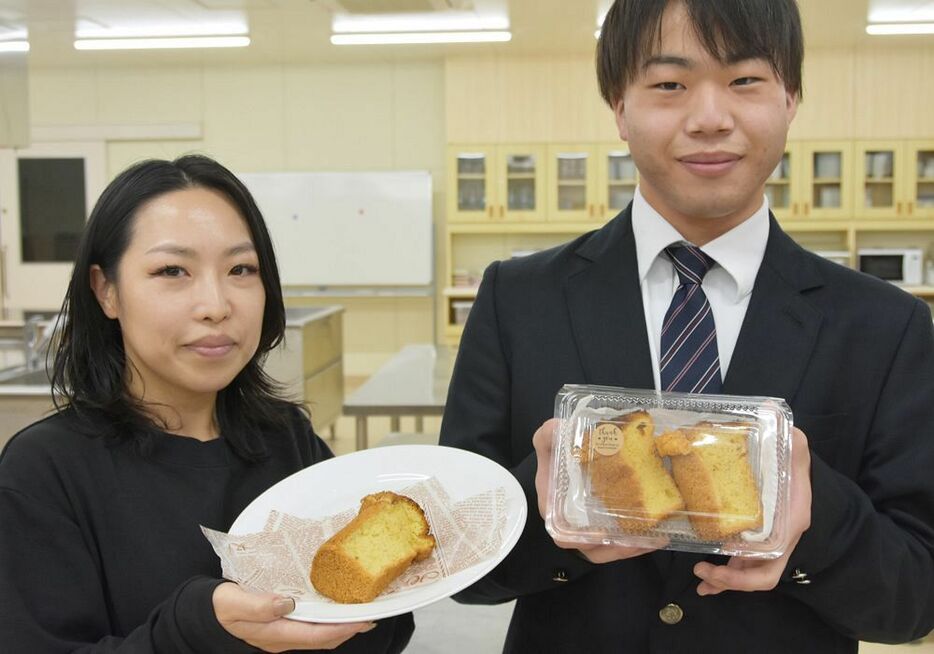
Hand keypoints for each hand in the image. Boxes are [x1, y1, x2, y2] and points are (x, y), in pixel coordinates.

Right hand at [213, 582, 374, 651]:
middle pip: (323, 639)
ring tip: (358, 613)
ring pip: (318, 635)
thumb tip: (286, 603)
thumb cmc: (221, 606)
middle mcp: (282, 638)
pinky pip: (310, 628)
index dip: (341, 629)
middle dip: (348, 629)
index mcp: (274, 633)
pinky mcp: (282, 627)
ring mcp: (283, 635)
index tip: (361, 619)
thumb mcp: (234, 602)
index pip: (316, 635)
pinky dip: (326, 621)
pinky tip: (333, 609)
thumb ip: (259, 605)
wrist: (206, 613)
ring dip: (340, 626)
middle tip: (370, 615)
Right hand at [533, 419, 661, 563]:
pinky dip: (639, 543)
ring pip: (609, 551)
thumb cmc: (556, 458)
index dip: (579, 538)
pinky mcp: (606, 530)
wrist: (566, 459)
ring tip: (656, 538)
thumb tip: (558, 428)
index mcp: (554, 508)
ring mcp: (589, 531)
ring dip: (633, 548)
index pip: (562, 533)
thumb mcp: (548, 443)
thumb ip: (548, 436)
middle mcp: (571, 525)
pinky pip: (620, 545)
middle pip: (592, 549)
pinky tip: (659, 534)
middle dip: (616, 549)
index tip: (599, 534)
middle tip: (639, 540)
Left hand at [693, 427, 811, 594]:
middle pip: (761, 575)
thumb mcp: (794, 447)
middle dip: (733, 581)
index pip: (774, 560)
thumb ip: (785, 433)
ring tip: (702, 583)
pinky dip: (726, 574)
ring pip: (751, 575)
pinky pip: (744, 566)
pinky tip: (706, 574)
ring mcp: (770, 545)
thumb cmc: (795, 464)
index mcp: (789, 523)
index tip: (724, 558)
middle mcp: (781, 540)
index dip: (749, 570)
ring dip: (726, 582)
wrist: (799, 472)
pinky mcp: (756, 543)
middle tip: (703, 572)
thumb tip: (771, 407)